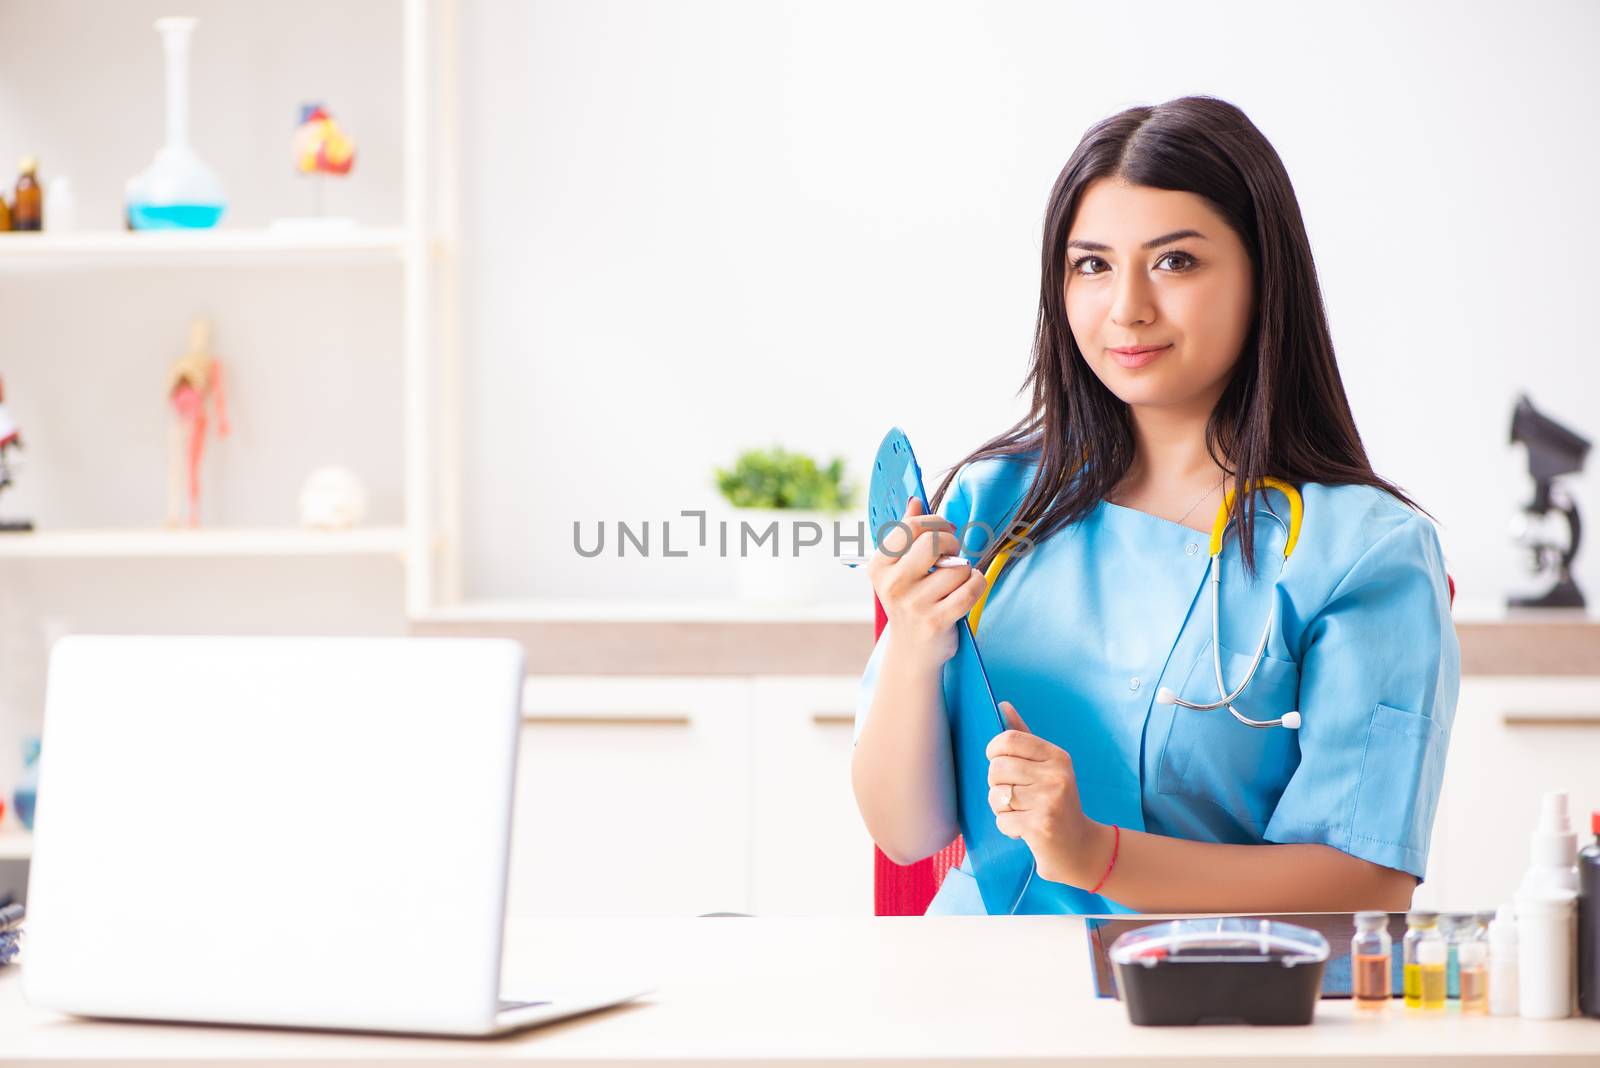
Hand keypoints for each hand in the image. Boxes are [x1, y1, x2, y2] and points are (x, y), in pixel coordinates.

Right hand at [867, 496, 986, 667]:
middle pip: (934, 542)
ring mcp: (914, 604)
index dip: (936, 522)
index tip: (945, 530)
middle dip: (952, 543)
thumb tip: (915, 500)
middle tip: (953, 554)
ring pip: (957, 567)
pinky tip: (969, 588)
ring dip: (965, 571)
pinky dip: (977, 584)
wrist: (912, 651)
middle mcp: (892, 584)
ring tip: (955, 583)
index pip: (911, 526)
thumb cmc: (910, 602)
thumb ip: (906, 533)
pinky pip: (971, 587)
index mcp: (879, 566)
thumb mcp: (900, 569)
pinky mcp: (937, 621)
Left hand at [986, 701, 1108, 887]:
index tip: (999, 763)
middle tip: (1016, 796)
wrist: (1080, 848)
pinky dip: (1008, 827)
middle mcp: (1056, 775)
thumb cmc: (1056, 803)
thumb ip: (1024, 737)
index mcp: (1057, 756)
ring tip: (1023, 812)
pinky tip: (1026, 829)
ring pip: (996, 795)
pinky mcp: (1041, 826)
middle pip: (996, 768)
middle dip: (997, 785)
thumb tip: (1002, 705)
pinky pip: (1002, 819)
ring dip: (1002, 808)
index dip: (994, 752)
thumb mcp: (1046, 767)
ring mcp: (1050, 801)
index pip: (1008, 740)